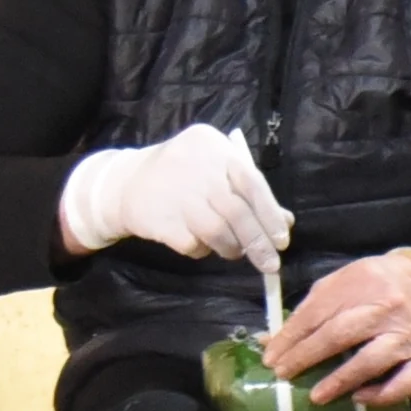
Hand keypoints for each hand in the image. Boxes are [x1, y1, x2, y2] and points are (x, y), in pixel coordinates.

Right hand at [58, 124, 292, 266]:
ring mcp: (176, 193)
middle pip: (236, 210)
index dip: (270, 213)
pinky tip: (200, 244)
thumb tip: (284, 223)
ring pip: (217, 231)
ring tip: (233, 251)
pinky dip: (202, 250)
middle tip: (270, 264)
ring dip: (232, 248)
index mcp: (213, 146)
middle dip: (258, 242)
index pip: (252, 181)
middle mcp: (196, 166)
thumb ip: (249, 192)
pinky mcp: (160, 219)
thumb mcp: (216, 171)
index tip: (282, 239)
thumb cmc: (182, 175)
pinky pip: (193, 244)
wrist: (125, 183)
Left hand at [272, 248, 410, 406]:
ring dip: (341, 380)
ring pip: (372, 360)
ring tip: (316, 397)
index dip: (291, 337)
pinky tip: (360, 398)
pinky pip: (407, 382)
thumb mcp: (344, 282)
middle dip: (307, 357)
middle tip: (284, 374)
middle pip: (341, 334)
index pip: (319, 312)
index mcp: (364, 281)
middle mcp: (388, 307)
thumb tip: (270, 340)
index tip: (271, 356)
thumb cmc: (378, 284)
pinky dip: (383, 394)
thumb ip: (310, 307)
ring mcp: (407, 335)